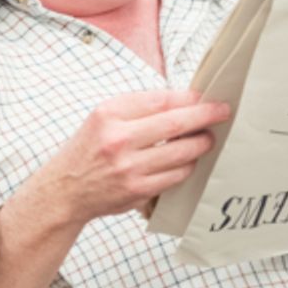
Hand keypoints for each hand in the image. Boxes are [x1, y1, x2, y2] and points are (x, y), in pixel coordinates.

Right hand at [39, 88, 230, 224]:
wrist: (65, 190)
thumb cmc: (89, 148)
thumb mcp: (103, 117)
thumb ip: (139, 107)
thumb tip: (184, 101)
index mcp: (109, 114)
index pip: (160, 100)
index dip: (189, 98)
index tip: (205, 97)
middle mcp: (118, 139)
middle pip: (176, 123)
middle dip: (206, 116)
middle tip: (223, 112)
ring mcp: (129, 168)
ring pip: (182, 153)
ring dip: (201, 144)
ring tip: (207, 138)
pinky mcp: (137, 191)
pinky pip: (176, 176)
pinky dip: (187, 166)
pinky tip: (189, 160)